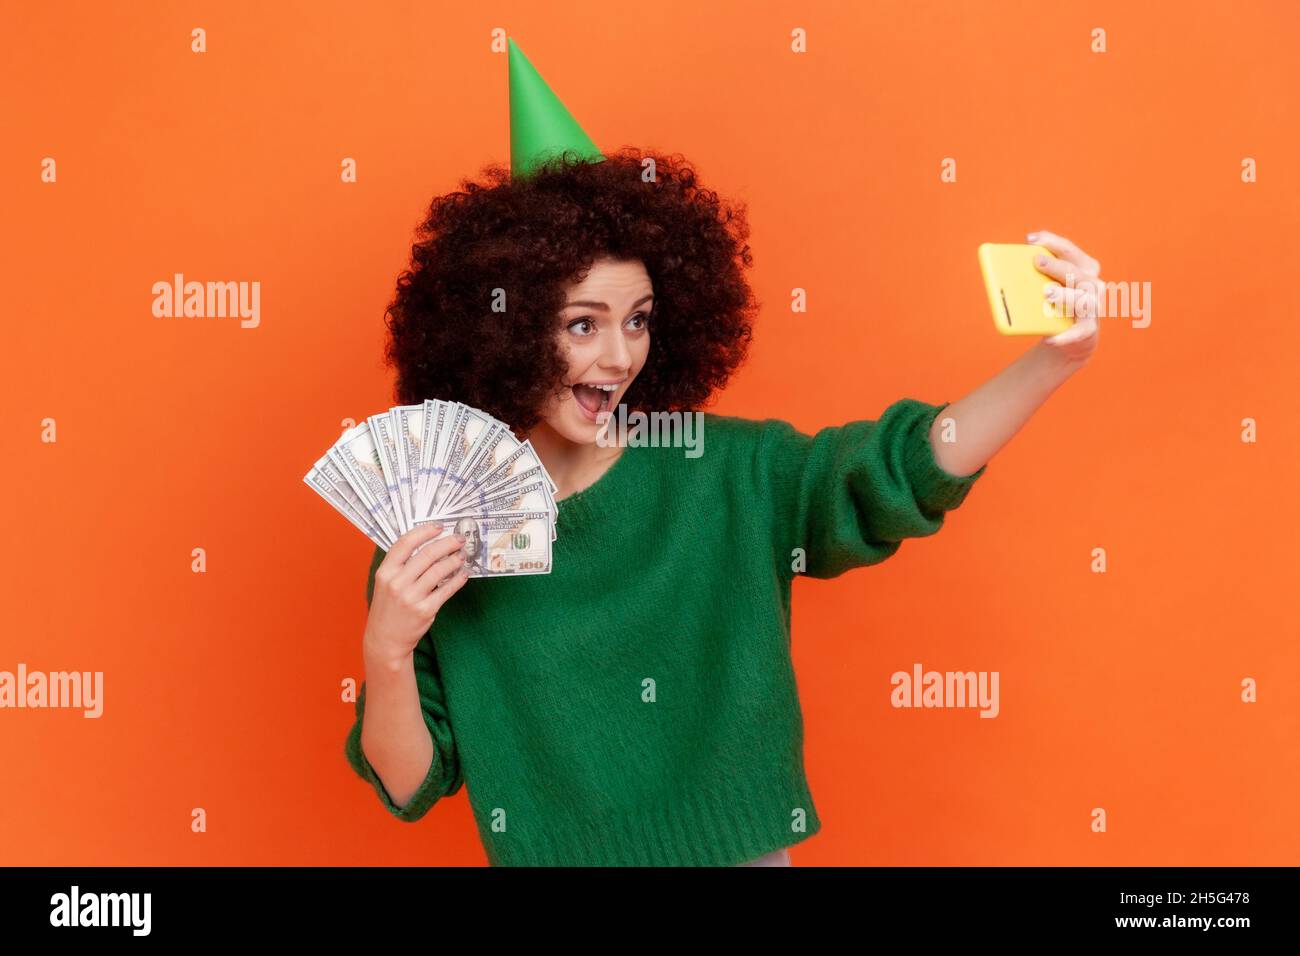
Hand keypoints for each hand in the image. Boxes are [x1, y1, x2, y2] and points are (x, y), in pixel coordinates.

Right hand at [363, 522, 469, 667]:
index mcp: (385, 572)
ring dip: (455, 560)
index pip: (405, 543)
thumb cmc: (388, 608)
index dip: (424, 532)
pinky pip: (447, 590)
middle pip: (427, 554)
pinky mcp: (425, 610)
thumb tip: (426, 543)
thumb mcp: (385, 583)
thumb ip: (400, 564)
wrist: (385, 639)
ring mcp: (411, 597)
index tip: (439, 527)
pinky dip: (458, 579)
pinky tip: (463, 574)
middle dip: (447, 543)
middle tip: (459, 539)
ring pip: (440, 570)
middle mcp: (397, 582)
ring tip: (462, 556)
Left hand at [1027, 229, 1100, 363]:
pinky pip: (1078, 332)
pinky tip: (1049, 340)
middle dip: (1056, 266)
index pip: (1069, 250)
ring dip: (1065, 295)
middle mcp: (1093, 284)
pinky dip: (1064, 336)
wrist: (1071, 336)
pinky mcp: (1088, 330)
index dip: (1051, 242)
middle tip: (1037, 261)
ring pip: (1082, 300)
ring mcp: (1093, 307)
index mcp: (1084, 267)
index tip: (1030, 239)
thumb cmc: (1057, 304)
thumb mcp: (1049, 285)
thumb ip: (1037, 276)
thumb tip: (1007, 273)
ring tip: (1047, 293)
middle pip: (1076, 272)